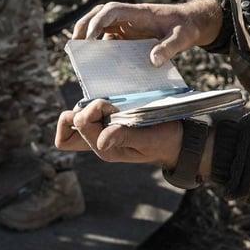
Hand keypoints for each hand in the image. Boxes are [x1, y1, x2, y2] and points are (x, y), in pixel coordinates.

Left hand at [54, 99, 181, 167]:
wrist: (179, 138)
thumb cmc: (165, 141)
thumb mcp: (147, 140)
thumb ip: (123, 137)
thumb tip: (100, 141)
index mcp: (104, 150)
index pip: (69, 137)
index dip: (82, 120)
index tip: (105, 110)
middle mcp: (99, 140)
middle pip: (70, 124)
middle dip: (87, 109)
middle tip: (111, 105)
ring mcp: (104, 128)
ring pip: (80, 115)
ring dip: (93, 104)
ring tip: (115, 103)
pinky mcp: (112, 118)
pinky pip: (93, 109)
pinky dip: (99, 101)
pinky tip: (115, 100)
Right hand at [71, 0, 223, 66]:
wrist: (191, 23)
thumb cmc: (185, 27)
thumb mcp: (181, 38)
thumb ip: (168, 48)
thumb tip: (153, 61)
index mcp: (139, 12)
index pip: (112, 10)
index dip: (98, 20)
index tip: (90, 37)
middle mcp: (129, 16)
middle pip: (99, 13)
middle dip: (84, 25)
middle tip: (75, 44)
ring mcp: (127, 24)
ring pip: (100, 23)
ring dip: (87, 33)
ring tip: (77, 52)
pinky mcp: (127, 34)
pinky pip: (108, 37)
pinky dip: (97, 46)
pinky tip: (93, 62)